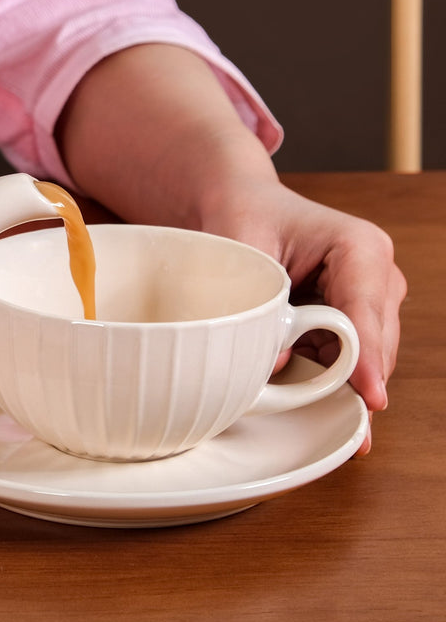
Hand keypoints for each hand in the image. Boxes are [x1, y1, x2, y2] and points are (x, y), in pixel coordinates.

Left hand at [195, 177, 403, 455]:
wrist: (244, 205)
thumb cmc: (245, 215)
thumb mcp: (243, 248)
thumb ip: (259, 301)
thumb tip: (276, 365)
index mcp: (359, 247)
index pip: (366, 311)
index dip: (366, 356)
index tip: (370, 394)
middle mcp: (378, 275)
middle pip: (376, 344)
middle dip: (351, 379)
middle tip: (322, 416)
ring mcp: (373, 300)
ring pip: (366, 359)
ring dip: (335, 380)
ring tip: (299, 399)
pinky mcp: (356, 320)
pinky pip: (348, 359)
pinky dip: (324, 374)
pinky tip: (298, 384)